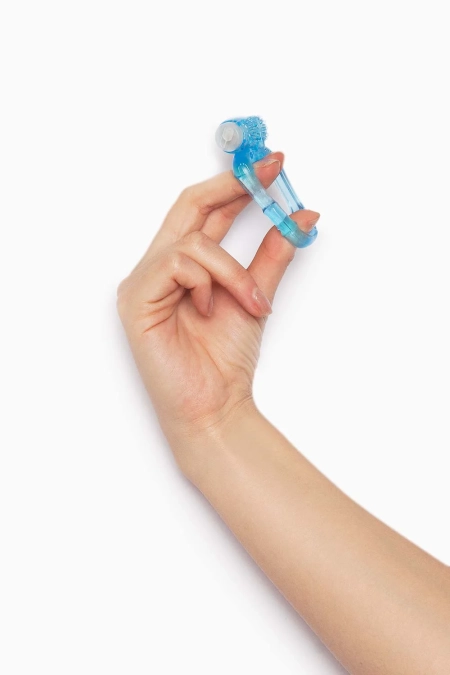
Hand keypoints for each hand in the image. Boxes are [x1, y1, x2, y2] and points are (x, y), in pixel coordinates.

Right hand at [117, 153, 318, 470]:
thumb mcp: (255, 294)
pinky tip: (210, 310)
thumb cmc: (225, 358)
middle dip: (230, 185)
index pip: (204, 211)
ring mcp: (143, 282)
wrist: (215, 405)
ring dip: (233, 270)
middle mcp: (157, 268)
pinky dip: (207, 284)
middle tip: (267, 172)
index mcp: (181, 266)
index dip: (235, 184)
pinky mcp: (137, 299)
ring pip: (192, 242)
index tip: (271, 166)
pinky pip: (178, 264)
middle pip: (188, 206)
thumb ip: (272, 254)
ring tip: (252, 301)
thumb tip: (301, 215)